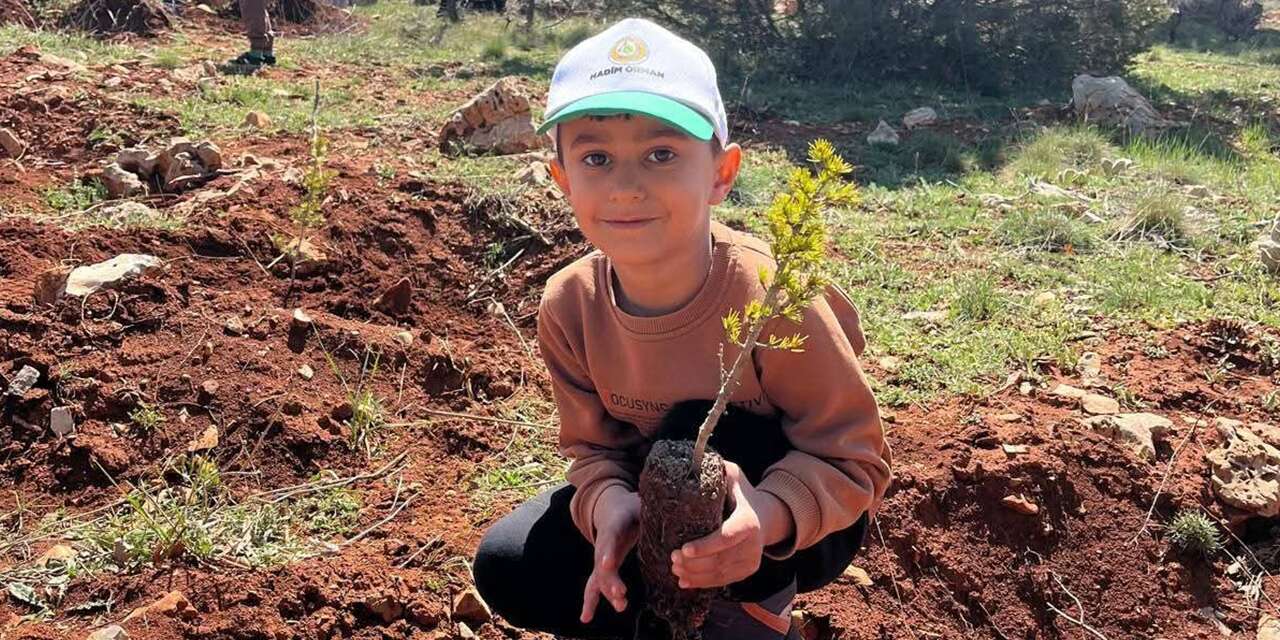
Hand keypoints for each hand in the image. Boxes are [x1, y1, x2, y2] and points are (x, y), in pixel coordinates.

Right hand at [581, 486, 640, 623]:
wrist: (611, 509)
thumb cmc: (630, 507)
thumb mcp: (640, 503)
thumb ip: (652, 508)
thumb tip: (674, 508)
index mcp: (613, 525)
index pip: (609, 538)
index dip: (608, 551)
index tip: (608, 564)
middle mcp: (604, 543)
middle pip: (603, 564)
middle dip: (610, 580)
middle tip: (621, 593)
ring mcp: (601, 557)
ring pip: (600, 577)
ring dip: (608, 592)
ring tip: (621, 604)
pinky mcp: (602, 568)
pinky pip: (593, 585)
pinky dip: (590, 602)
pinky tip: (585, 618)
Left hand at [670, 461, 792, 588]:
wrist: (765, 515)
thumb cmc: (741, 493)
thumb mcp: (732, 475)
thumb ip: (715, 468)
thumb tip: (689, 460)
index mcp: (749, 521)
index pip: (727, 537)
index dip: (705, 546)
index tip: (683, 549)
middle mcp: (754, 544)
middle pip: (720, 560)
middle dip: (694, 563)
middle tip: (672, 558)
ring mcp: (752, 560)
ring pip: (720, 574)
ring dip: (695, 575)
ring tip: (675, 569)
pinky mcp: (748, 571)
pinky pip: (724, 581)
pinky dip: (703, 583)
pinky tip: (685, 582)